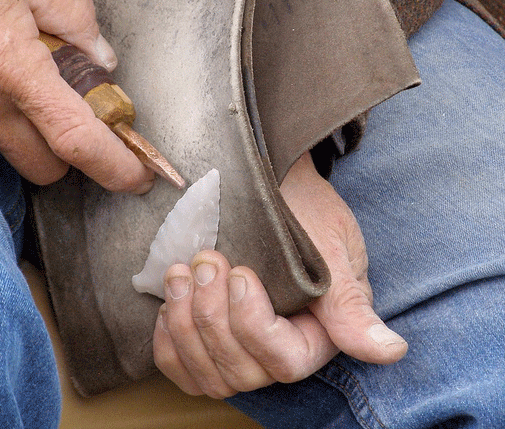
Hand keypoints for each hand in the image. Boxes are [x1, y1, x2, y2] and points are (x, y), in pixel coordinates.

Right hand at [0, 0, 153, 189]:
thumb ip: (75, 19)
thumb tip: (101, 55)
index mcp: (13, 68)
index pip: (74, 141)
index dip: (113, 168)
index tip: (136, 178)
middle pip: (45, 167)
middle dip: (74, 157)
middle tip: (90, 119)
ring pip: (14, 151)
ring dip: (39, 135)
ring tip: (43, 82)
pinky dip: (8, 114)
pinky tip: (6, 73)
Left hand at [153, 152, 406, 397]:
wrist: (266, 183)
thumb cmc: (302, 207)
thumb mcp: (330, 243)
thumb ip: (350, 301)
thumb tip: (391, 351)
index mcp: (320, 331)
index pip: (285, 361)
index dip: (253, 324)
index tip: (239, 273)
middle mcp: (281, 347)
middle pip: (242, 373)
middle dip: (212, 317)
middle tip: (205, 262)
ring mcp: (242, 346)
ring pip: (208, 375)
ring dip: (185, 326)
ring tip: (180, 274)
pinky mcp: (210, 337)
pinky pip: (181, 369)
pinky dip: (167, 343)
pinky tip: (169, 304)